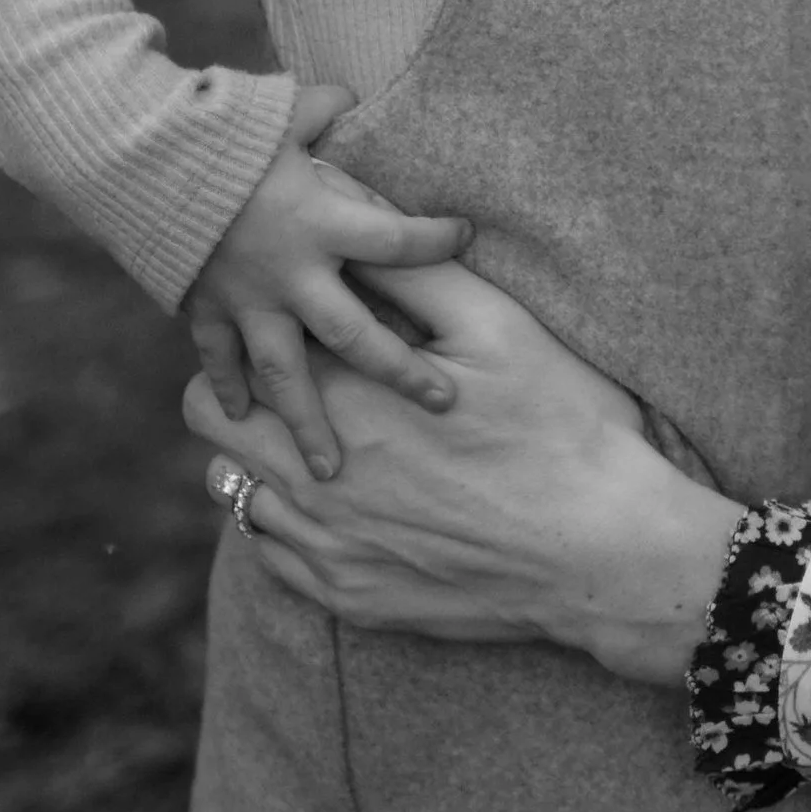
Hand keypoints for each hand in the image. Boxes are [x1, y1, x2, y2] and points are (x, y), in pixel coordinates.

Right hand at [184, 85, 471, 480]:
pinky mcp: (205, 306)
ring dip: (309, 422)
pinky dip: (228, 386)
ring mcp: (246, 299)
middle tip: (442, 402)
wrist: (138, 159)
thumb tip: (353, 95)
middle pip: (358, 336)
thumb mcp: (283, 107)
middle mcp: (293, 273)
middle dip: (401, 372)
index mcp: (324, 221)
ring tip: (331, 473)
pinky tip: (243, 418)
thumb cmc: (221, 126)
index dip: (438, 239)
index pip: (400, 240)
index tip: (466, 237)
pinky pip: (219, 357)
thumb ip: (325, 108)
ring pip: (287, 375)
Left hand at [186, 258, 740, 685]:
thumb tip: (359, 216)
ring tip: (319, 436)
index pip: (249, 340)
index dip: (266, 316)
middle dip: (242, 382)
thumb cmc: (560, 426)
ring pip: (229, 486)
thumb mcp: (496, 328)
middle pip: (210, 413)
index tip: (301, 310)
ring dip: (258, 454)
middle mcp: (313, 473)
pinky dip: (286, 521)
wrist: (600, 552)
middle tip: (300, 369)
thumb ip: (414, 271)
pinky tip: (336, 500)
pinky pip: (268, 553)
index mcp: (346, 395)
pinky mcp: (344, 595)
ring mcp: (323, 543)